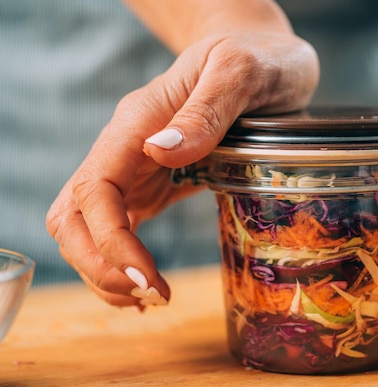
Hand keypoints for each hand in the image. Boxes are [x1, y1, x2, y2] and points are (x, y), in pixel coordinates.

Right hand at [46, 31, 318, 308]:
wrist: (260, 52)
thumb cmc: (256, 58)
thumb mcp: (240, 73)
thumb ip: (204, 110)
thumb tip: (160, 151)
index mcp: (138, 123)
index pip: (95, 190)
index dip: (109, 242)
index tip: (146, 278)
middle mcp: (127, 148)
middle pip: (75, 215)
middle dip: (100, 265)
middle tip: (151, 297)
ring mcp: (137, 166)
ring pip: (88, 226)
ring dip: (105, 271)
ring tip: (149, 300)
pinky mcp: (155, 181)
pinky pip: (119, 226)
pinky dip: (122, 261)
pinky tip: (146, 284)